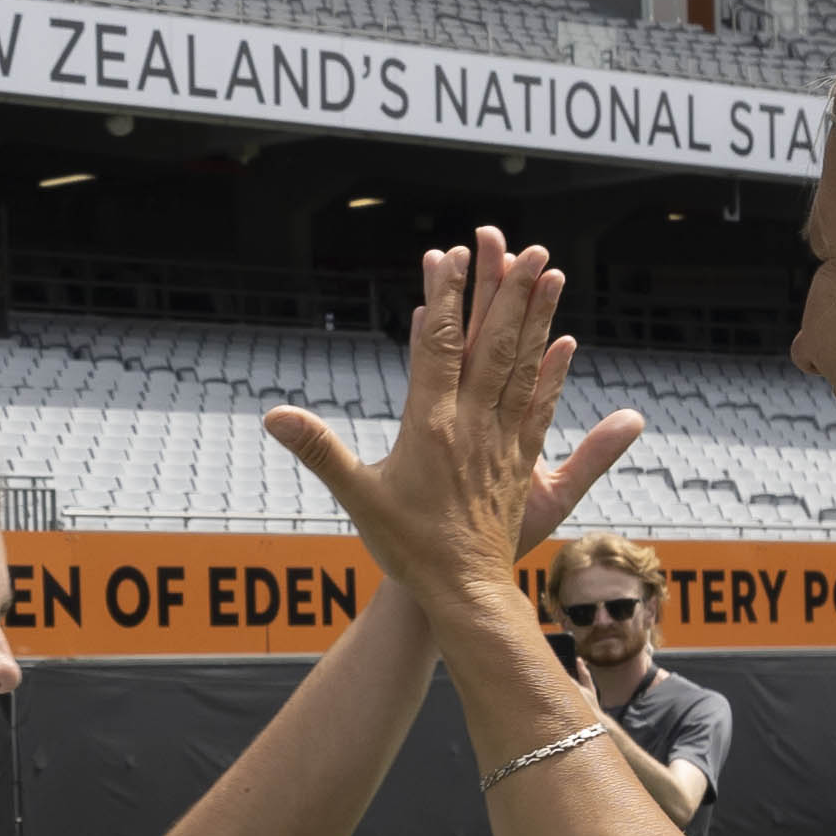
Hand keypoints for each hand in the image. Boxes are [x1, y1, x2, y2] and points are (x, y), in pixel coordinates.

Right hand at [259, 232, 636, 615]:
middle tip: (523, 244)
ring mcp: (503, 440)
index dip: (445, 298)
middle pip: (493, 344)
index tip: (451, 255)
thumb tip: (271, 415)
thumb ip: (318, 449)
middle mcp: (473, 425)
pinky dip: (552, 369)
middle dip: (507, 290)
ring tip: (550, 271)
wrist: (461, 591)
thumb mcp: (355, 494)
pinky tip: (564, 340)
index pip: (438, 347)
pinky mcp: (522, 461)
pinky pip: (540, 404)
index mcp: (430, 425)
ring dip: (537, 315)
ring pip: (524, 364)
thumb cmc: (405, 546)